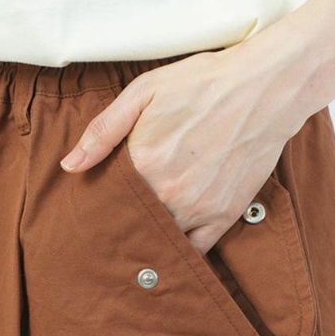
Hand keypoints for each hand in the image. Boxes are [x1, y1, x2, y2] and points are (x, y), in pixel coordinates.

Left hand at [60, 38, 311, 253]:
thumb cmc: (203, 83)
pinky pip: (196, 250)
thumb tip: (70, 166)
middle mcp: (168, 192)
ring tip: (136, 238)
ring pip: (160, 240)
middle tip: (108, 229)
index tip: (90, 210)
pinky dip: (180, 252)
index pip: (106, 199)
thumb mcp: (144, 92)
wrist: (264, 88)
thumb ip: (103, 130)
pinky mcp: (224, 215)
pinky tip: (170, 248)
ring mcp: (198, 208)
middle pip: (130, 223)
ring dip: (147, 241)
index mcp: (143, 162)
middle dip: (118, 226)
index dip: (97, 204)